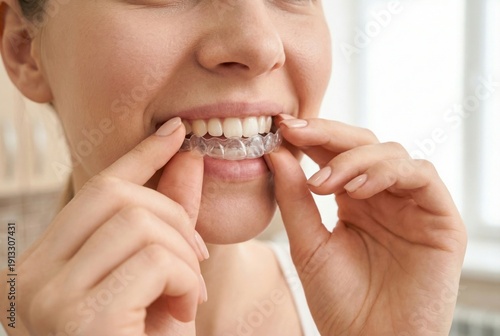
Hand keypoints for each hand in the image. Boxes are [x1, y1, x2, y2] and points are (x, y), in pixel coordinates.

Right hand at [1, 117, 206, 335]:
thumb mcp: (158, 279)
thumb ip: (169, 219)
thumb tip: (187, 157)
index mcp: (47, 263)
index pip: (98, 188)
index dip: (141, 155)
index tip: (175, 131)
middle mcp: (34, 276)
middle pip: (118, 197)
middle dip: (173, 216)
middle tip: (196, 260)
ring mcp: (49, 297)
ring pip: (139, 224)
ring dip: (184, 256)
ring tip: (190, 294)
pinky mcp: (80, 317)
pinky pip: (154, 260)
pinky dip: (185, 281)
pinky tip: (184, 313)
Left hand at [267, 115, 466, 335]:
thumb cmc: (339, 301)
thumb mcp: (308, 244)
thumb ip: (294, 198)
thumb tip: (277, 152)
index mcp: (354, 200)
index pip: (335, 153)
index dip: (312, 136)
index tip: (281, 127)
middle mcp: (384, 197)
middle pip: (363, 144)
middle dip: (328, 135)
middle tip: (296, 132)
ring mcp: (412, 205)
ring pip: (391, 153)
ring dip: (354, 160)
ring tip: (323, 184)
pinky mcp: (440, 219)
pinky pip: (421, 176)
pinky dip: (389, 173)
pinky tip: (359, 191)